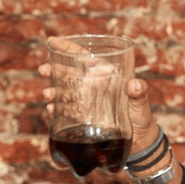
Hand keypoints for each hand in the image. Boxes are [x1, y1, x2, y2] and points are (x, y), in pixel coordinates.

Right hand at [39, 36, 159, 154]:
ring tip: (47, 94)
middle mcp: (92, 87)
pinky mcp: (81, 118)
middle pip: (68, 73)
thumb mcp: (141, 104)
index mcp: (105, 76)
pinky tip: (51, 109)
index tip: (52, 42)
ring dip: (52, 90)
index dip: (68, 47)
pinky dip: (55, 108)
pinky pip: (64, 110)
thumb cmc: (141, 118)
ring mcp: (85, 102)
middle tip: (43, 70)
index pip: (84, 57)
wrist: (138, 142)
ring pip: (63, 91)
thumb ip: (140, 94)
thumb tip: (135, 84)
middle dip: (53, 70)